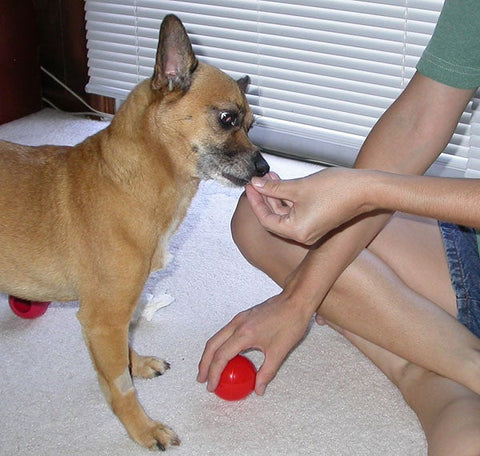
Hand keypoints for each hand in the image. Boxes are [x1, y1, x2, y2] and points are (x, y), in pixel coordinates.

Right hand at [197, 291, 312, 395]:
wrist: (296, 300)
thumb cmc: (290, 322)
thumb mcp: (279, 351)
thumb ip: (267, 372)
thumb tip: (258, 389)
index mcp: (244, 334)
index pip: (221, 356)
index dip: (214, 373)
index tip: (211, 386)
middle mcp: (237, 324)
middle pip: (212, 345)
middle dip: (204, 364)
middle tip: (202, 379)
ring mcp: (239, 318)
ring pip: (217, 337)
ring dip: (210, 354)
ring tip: (209, 369)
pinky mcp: (243, 316)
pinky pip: (225, 332)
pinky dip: (219, 345)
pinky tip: (225, 355)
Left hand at [245, 168, 372, 244]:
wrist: (366, 189)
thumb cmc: (336, 189)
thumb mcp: (299, 187)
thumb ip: (275, 188)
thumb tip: (257, 185)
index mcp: (296, 232)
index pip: (266, 219)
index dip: (256, 201)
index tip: (250, 187)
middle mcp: (303, 235)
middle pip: (275, 217)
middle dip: (266, 197)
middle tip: (258, 181)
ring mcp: (311, 230)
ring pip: (286, 213)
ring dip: (277, 196)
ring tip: (271, 178)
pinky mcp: (318, 222)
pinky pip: (297, 212)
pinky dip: (289, 199)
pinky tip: (284, 183)